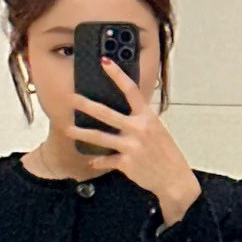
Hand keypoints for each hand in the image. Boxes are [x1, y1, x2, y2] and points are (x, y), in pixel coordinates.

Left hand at [69, 56, 200, 219]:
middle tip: (71, 98)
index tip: (105, 62)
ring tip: (67, 129)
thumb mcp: (157, 130)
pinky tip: (90, 161)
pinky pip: (107, 161)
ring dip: (81, 133)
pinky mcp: (126, 163)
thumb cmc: (166, 153)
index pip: (131, 90)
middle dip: (87, 105)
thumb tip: (125, 113)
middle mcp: (138, 129)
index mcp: (147, 117)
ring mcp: (131, 146)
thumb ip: (141, 120)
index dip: (117, 75)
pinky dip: (98, 162)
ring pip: (100, 137)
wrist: (174, 179)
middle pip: (107, 114)